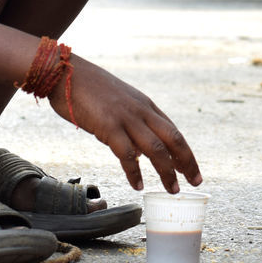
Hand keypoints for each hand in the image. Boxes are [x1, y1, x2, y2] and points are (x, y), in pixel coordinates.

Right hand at [56, 55, 201, 192]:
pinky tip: (137, 185)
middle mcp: (141, 111)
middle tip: (196, 182)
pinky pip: (127, 154)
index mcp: (145, 105)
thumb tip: (138, 154)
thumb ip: (131, 125)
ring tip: (172, 189)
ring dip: (167, 172)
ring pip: (156, 149)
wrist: (66, 72)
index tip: (192, 169)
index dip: (185, 152)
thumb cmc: (88, 89)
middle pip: (174, 139)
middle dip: (187, 162)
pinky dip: (134, 172)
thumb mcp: (118, 104)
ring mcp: (126, 118)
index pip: (173, 131)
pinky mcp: (108, 125)